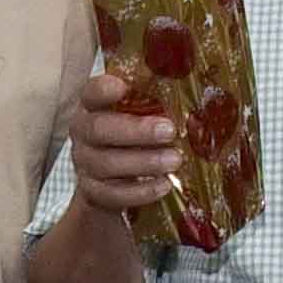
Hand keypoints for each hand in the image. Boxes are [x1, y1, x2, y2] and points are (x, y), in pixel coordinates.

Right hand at [60, 88, 198, 219]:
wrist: (113, 181)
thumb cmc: (134, 137)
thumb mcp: (141, 115)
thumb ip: (154, 104)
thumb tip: (199, 99)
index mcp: (93, 106)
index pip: (91, 92)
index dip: (104, 89)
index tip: (123, 87)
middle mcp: (84, 133)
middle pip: (99, 129)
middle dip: (136, 130)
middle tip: (169, 131)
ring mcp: (85, 164)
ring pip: (106, 164)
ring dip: (144, 162)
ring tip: (175, 160)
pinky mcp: (93, 192)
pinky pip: (113, 194)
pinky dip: (141, 191)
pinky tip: (165, 185)